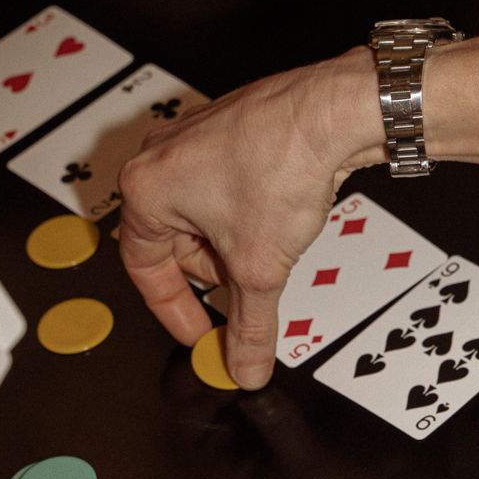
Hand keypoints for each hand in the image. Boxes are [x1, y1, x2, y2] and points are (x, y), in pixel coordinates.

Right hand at [118, 50, 382, 389]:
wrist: (332, 112)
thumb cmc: (281, 165)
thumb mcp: (259, 268)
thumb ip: (249, 326)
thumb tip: (243, 365)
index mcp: (146, 190)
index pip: (146, 270)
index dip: (174, 311)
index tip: (200, 334)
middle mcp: (160, 158)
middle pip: (176, 244)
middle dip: (215, 275)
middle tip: (248, 294)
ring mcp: (194, 139)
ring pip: (203, 218)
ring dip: (235, 246)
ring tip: (272, 249)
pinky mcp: (228, 131)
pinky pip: (225, 190)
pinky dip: (248, 217)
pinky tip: (279, 221)